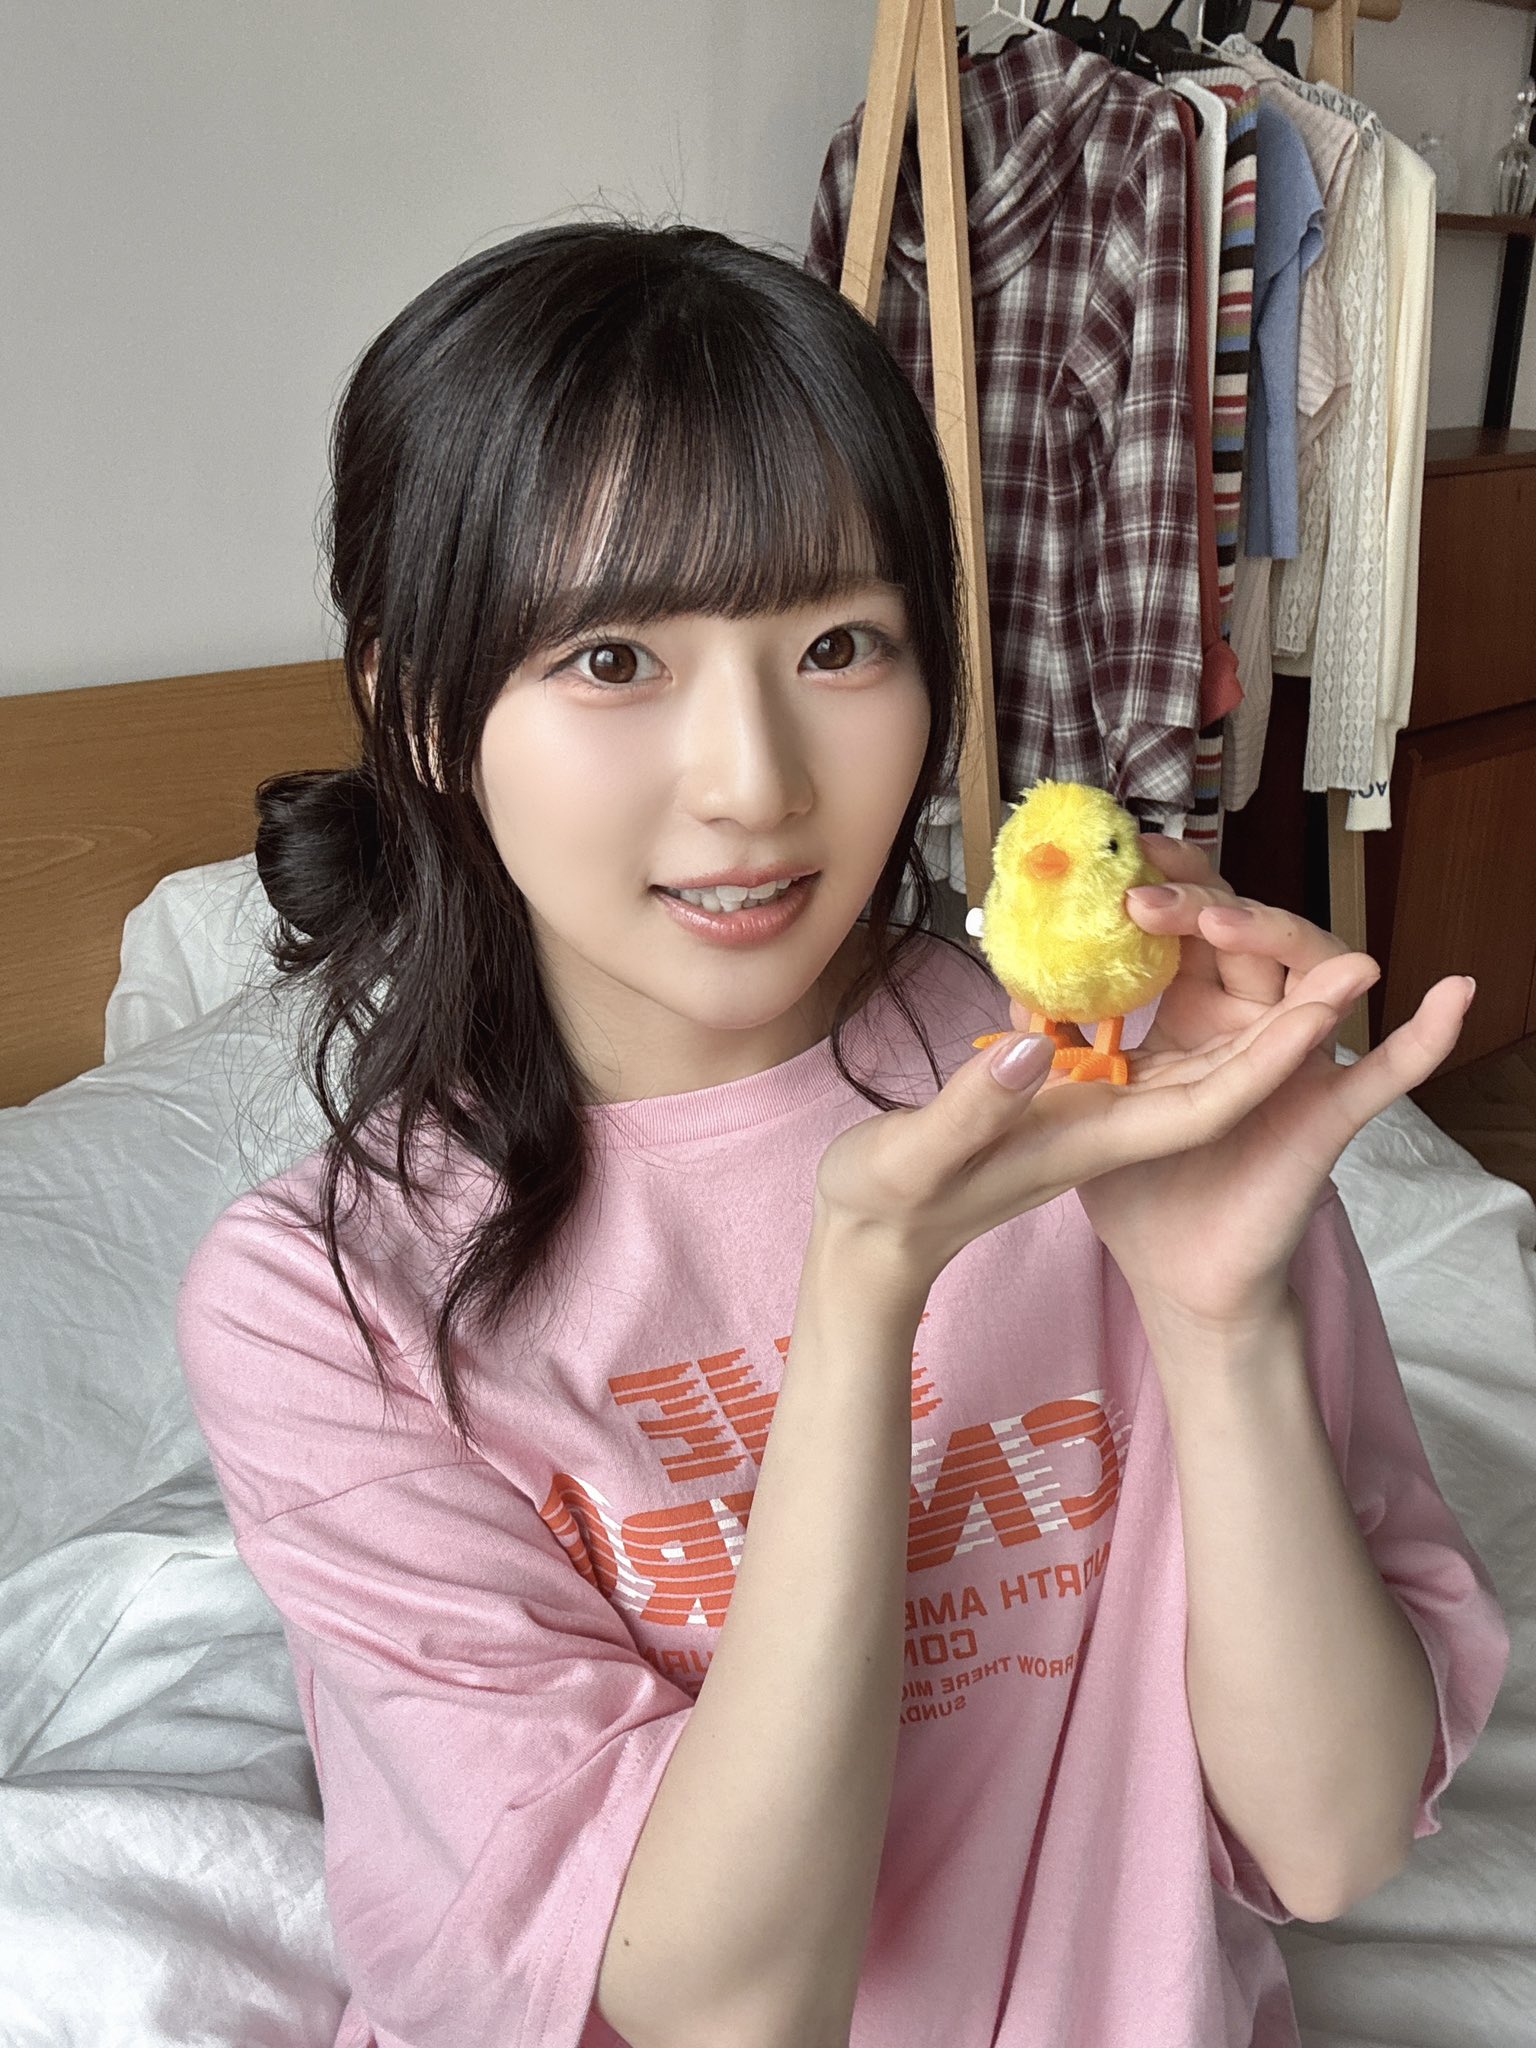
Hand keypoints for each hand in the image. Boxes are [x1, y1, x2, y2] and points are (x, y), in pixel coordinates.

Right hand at [812, 835, 1469, 1303]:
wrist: (868, 1242)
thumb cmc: (887, 1205)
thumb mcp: (920, 1155)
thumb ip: (978, 1104)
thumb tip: (1037, 1039)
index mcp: (1095, 1139)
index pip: (1214, 1099)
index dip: (1278, 1050)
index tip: (1333, 995)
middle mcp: (1110, 1123)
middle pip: (1220, 1065)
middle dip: (1271, 1001)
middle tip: (1316, 932)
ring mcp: (1090, 1109)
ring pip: (1182, 1045)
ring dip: (1216, 982)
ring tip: (1234, 906)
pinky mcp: (1061, 1093)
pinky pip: (1128, 1036)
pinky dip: (1146, 988)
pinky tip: (1137, 941)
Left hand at [1066, 833, 1474, 1334]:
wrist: (1174, 1279)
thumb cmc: (1136, 1193)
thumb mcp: (1081, 1107)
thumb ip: (1054, 1044)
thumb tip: (1017, 981)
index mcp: (1197, 1019)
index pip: (1196, 930)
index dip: (1172, 886)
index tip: (1127, 854)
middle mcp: (1251, 1032)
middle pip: (1252, 940)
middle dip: (1208, 898)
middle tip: (1151, 881)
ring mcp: (1295, 1072)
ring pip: (1315, 985)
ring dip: (1287, 940)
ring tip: (1227, 921)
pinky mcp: (1325, 1119)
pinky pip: (1384, 1075)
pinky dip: (1423, 1038)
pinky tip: (1452, 994)